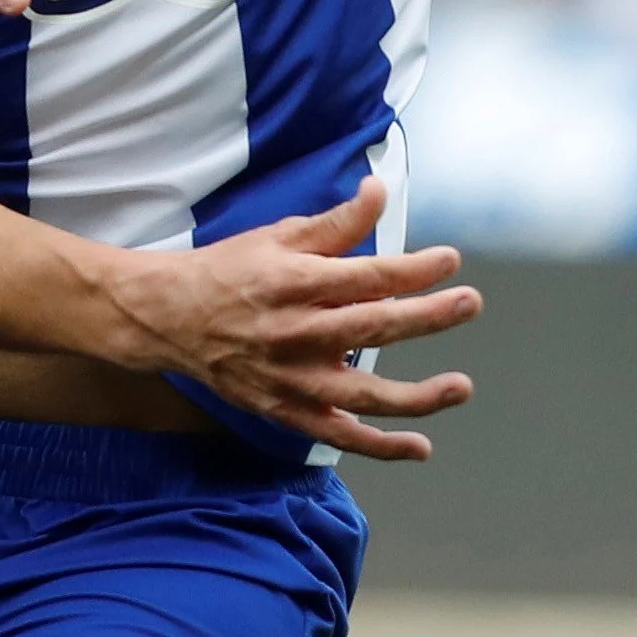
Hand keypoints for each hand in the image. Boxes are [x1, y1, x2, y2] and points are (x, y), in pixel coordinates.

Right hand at [96, 178, 481, 462]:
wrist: (166, 318)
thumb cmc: (227, 272)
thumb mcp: (276, 237)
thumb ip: (334, 223)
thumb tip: (379, 190)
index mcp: (293, 282)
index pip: (366, 276)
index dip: (413, 269)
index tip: (449, 260)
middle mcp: (294, 332)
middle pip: (373, 328)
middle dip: (428, 317)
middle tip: (470, 303)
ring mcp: (290, 378)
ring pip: (362, 395)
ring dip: (417, 396)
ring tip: (460, 386)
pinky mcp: (283, 410)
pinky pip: (337, 435)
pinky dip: (379, 446)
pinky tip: (419, 446)